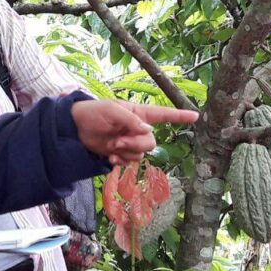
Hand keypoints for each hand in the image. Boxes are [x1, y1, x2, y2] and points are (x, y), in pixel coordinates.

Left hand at [71, 100, 198, 165]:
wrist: (75, 128)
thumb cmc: (93, 112)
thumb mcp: (111, 110)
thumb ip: (130, 119)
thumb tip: (147, 130)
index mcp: (138, 113)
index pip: (163, 114)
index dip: (180, 116)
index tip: (196, 116)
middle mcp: (137, 128)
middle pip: (151, 141)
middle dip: (136, 143)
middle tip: (117, 141)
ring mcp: (129, 141)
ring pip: (142, 153)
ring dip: (127, 152)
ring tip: (111, 145)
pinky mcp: (120, 152)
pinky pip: (131, 161)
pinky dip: (121, 161)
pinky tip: (110, 157)